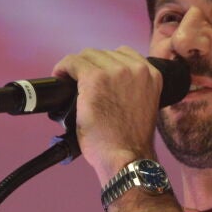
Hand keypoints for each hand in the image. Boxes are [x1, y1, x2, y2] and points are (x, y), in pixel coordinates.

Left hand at [52, 47, 163, 182]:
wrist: (127, 157)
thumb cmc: (131, 141)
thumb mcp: (143, 105)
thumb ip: (132, 89)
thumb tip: (107, 84)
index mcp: (151, 74)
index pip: (123, 54)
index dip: (105, 65)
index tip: (95, 75)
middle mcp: (136, 68)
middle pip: (103, 54)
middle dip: (90, 66)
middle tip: (79, 82)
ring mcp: (115, 72)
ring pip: (87, 56)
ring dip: (76, 67)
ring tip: (68, 80)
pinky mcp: (95, 78)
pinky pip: (72, 62)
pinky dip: (63, 69)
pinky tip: (60, 78)